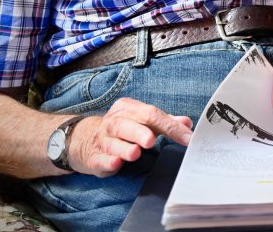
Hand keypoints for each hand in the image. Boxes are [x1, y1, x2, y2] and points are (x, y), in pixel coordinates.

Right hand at [70, 97, 192, 176]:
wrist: (85, 139)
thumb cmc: (123, 129)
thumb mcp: (143, 121)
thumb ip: (165, 122)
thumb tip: (187, 123)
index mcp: (129, 108)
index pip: (151, 114)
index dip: (171, 126)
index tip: (187, 137)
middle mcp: (115, 121)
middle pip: (129, 125)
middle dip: (141, 132)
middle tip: (152, 140)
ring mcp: (103, 139)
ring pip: (114, 142)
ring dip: (125, 148)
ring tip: (135, 152)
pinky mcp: (95, 157)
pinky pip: (101, 159)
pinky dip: (108, 161)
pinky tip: (115, 163)